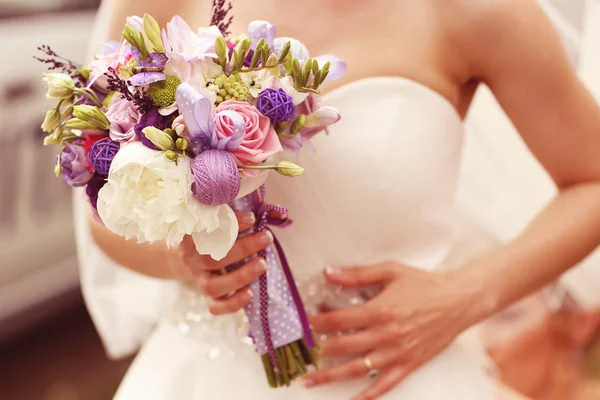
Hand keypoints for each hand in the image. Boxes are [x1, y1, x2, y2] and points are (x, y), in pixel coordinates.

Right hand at [173, 211, 273, 315]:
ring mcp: (199, 279)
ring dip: (240, 276)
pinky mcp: (208, 296)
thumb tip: (280, 214)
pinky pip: (216, 307)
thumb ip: (249, 216)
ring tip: (262, 264)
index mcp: (192, 234)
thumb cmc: (215, 232)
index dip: (230, 223)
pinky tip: (250, 293)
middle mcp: (192, 258)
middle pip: (212, 258)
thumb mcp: (226, 219)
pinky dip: (233, 303)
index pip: (207, 228)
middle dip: (243, 248)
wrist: (192, 255)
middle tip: (266, 237)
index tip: (252, 218)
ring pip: (213, 285)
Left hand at [303, 263, 481, 399]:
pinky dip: (367, 395)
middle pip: (341, 346)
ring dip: (330, 376)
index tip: (298, 324)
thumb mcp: (390, 271)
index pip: (337, 320)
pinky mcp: (409, 364)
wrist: (459, 300)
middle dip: (314, 351)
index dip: (314, 323)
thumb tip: (330, 273)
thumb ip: (358, 274)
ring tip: (309, 380)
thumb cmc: (424, 284)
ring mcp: (397, 353)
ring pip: (357, 369)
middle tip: (295, 355)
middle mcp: (386, 335)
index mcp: (379, 311)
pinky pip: (384, 385)